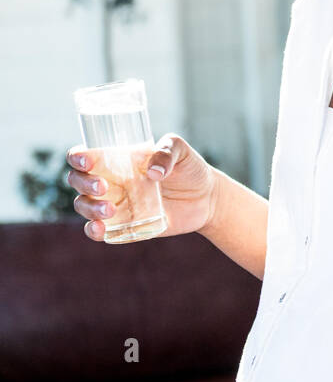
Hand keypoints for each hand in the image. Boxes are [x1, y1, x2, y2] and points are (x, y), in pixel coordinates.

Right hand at [66, 133, 219, 241]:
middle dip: (84, 184)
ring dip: (89, 208)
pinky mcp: (123, 226)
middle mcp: (109, 181)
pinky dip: (93, 231)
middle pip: (78, 181)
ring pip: (84, 206)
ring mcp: (114, 204)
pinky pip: (99, 230)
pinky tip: (100, 229)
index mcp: (116, 159)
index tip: (86, 161)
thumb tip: (153, 172)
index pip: (84, 156)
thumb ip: (167, 152)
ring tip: (110, 210)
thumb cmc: (189, 168)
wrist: (207, 198)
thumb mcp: (181, 151)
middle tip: (104, 187)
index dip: (77, 157)